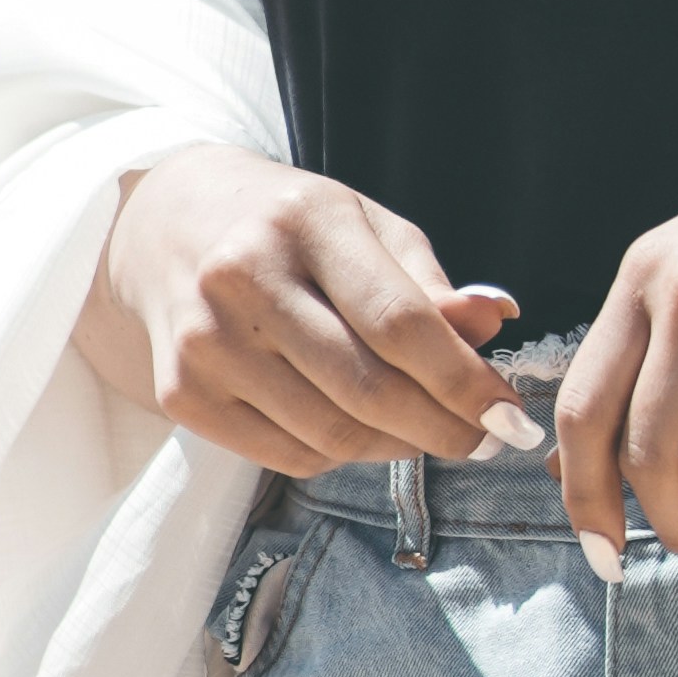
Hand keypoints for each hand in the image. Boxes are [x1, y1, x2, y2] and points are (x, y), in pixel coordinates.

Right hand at [79, 149, 527, 473]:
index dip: (464, 380)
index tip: (511, 414)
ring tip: (421, 429)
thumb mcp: (366, 230)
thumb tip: (495, 324)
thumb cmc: (291, 230)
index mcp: (305, 220)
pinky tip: (357, 429)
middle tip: (482, 440)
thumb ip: (430, 286)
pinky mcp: (181, 392)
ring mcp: (205, 340)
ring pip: (331, 434)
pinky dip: (339, 455)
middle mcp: (243, 277)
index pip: (399, 322)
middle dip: (442, 427)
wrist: (166, 229)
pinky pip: (288, 456)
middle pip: (367, 389)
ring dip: (395, 447)